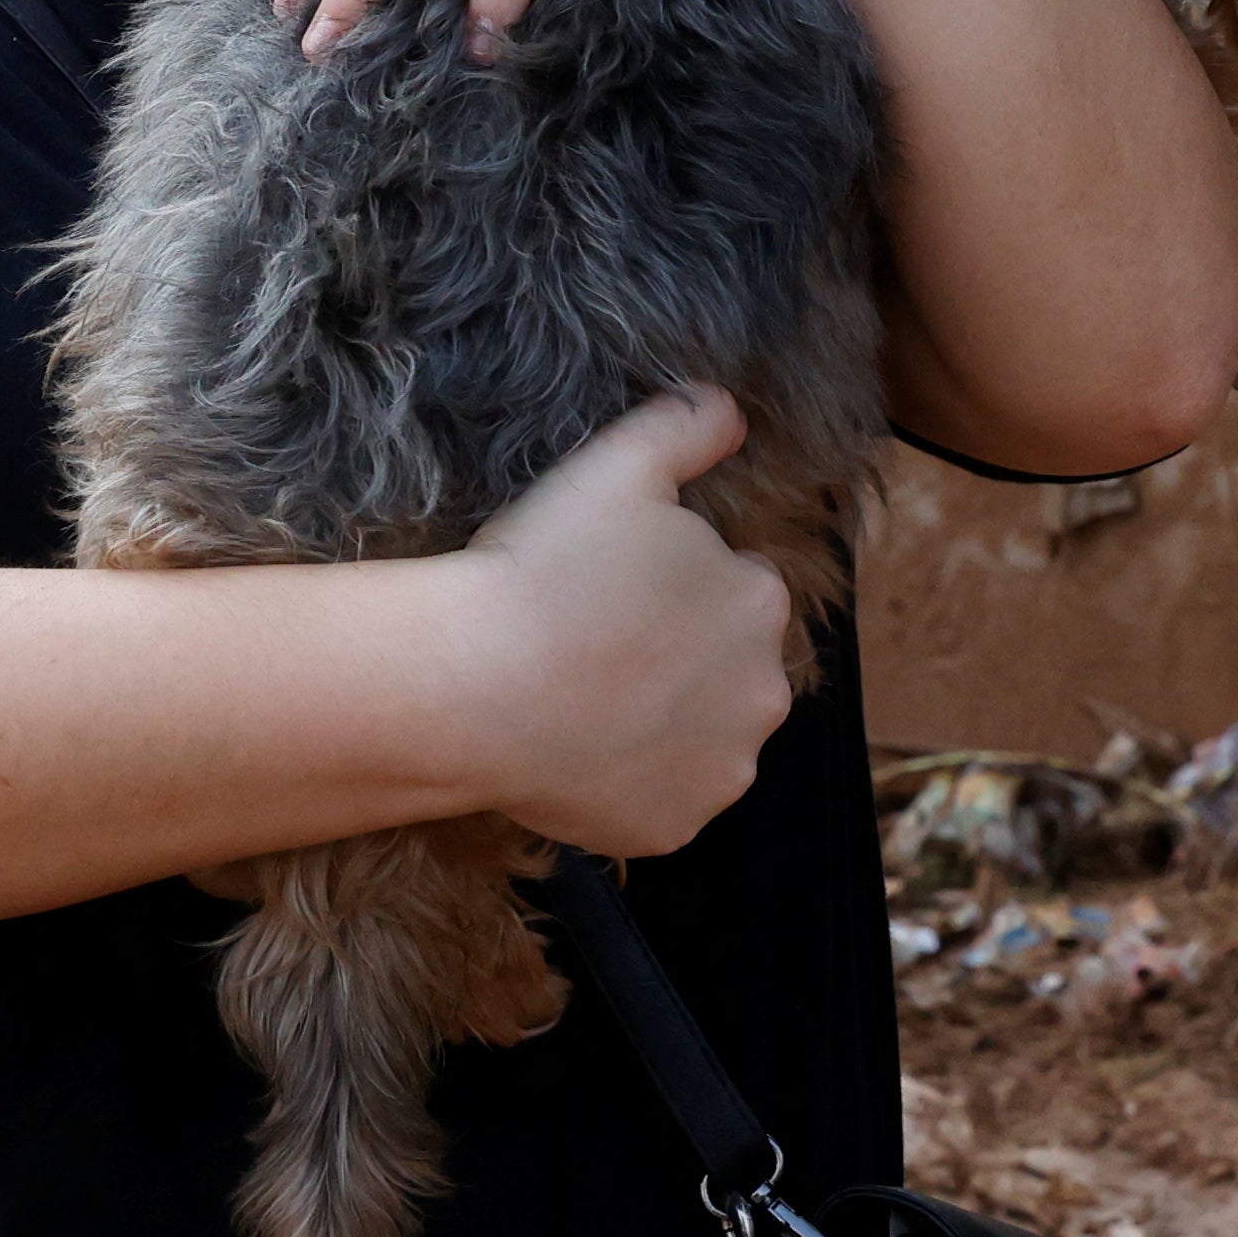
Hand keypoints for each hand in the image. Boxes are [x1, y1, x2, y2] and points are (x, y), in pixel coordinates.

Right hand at [439, 390, 797, 857]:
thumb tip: (730, 408)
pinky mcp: (673, 828)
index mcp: (758, 601)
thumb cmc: (543, 569)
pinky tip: (573, 752)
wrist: (473, 685)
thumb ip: (687, 426)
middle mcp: (763, 693)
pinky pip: (659, 800)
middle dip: (682, 657)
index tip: (617, 588)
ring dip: (663, 722)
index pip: (736, 586)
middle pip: (728, 667)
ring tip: (583, 700)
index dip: (675, 584)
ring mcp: (721, 771)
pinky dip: (629, 783)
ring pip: (702, 738)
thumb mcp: (618, 465)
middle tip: (598, 644)